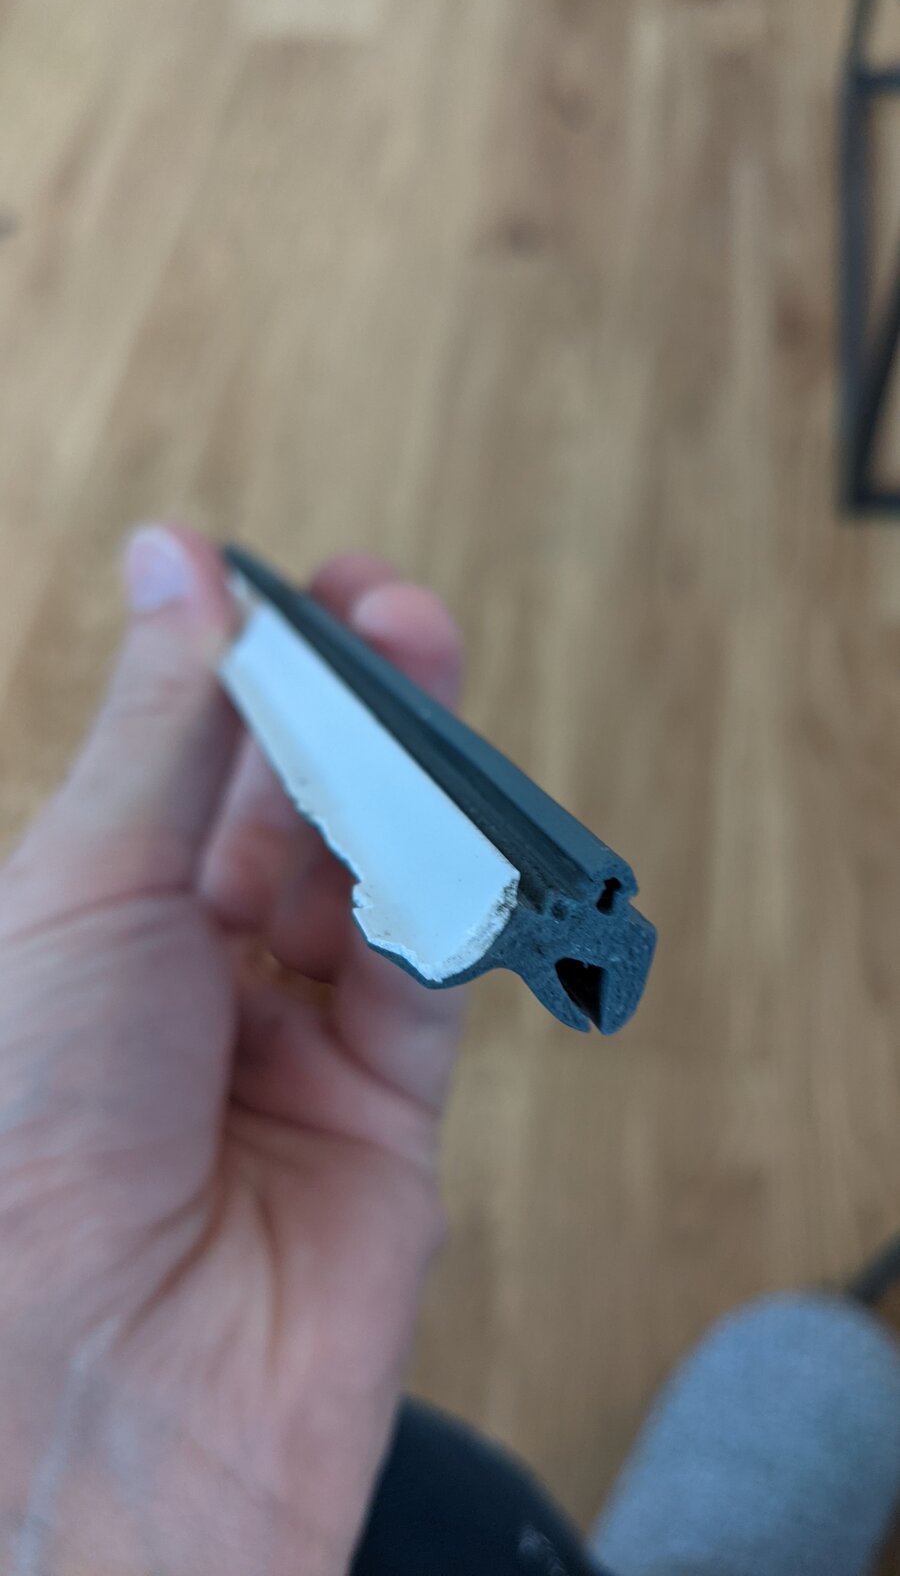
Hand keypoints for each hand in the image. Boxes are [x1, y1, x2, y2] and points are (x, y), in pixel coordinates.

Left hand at [0, 528, 464, 1575]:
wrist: (92, 1391)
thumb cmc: (31, 1126)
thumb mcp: (86, 885)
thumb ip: (164, 727)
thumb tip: (178, 559)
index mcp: (88, 931)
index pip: (187, 773)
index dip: (240, 674)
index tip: (282, 582)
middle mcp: (188, 990)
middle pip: (292, 818)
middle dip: (340, 708)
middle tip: (386, 604)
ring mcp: (289, 1056)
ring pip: (372, 884)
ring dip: (403, 777)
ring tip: (423, 660)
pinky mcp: (385, 1121)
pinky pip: (425, 979)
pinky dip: (444, 894)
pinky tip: (449, 810)